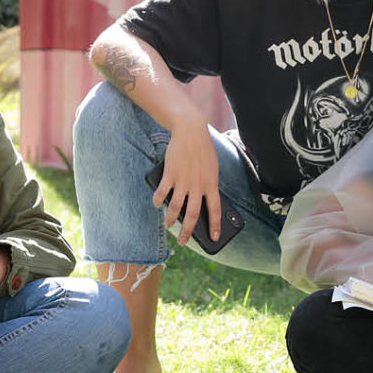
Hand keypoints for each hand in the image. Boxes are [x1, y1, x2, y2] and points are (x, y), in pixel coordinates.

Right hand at [156, 123, 222, 245]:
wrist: (190, 130)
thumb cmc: (203, 150)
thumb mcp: (212, 168)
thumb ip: (209, 184)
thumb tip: (202, 202)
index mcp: (211, 184)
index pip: (215, 210)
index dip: (215, 225)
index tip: (215, 238)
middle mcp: (198, 185)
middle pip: (193, 215)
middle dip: (188, 231)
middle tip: (183, 241)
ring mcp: (183, 181)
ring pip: (176, 208)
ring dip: (171, 220)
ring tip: (168, 225)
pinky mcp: (170, 174)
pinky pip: (162, 193)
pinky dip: (158, 201)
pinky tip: (157, 204)